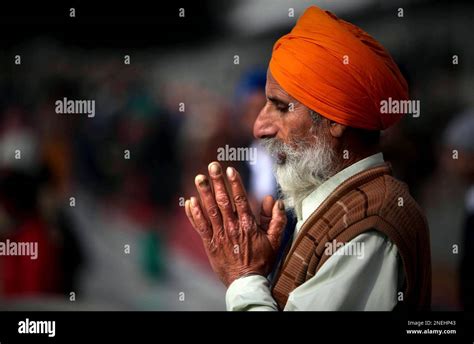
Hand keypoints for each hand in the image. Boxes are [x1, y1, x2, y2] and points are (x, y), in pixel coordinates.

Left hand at [184, 161, 286, 286]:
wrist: (246, 281)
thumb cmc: (261, 260)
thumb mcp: (274, 241)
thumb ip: (276, 220)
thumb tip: (274, 201)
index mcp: (248, 225)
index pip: (240, 200)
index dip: (235, 184)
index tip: (230, 170)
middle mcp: (232, 227)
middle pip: (223, 201)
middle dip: (217, 182)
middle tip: (212, 166)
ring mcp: (220, 235)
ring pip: (210, 211)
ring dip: (204, 193)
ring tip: (199, 178)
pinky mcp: (210, 243)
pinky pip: (200, 226)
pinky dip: (194, 214)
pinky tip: (189, 201)